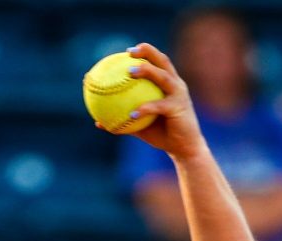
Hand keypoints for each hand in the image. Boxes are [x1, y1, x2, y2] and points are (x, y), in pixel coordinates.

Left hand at [118, 43, 205, 161]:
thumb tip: (97, 122)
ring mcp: (179, 95)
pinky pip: (159, 106)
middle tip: (129, 52)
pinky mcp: (179, 108)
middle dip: (148, 51)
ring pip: (163, 77)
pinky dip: (145, 108)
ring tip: (130, 71)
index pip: (158, 62)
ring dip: (147, 70)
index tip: (127, 51)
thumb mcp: (140, 126)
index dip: (145, 52)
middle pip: (163, 61)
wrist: (184, 149)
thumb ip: (122, 120)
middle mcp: (176, 85)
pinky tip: (131, 114)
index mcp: (168, 85)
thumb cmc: (162, 135)